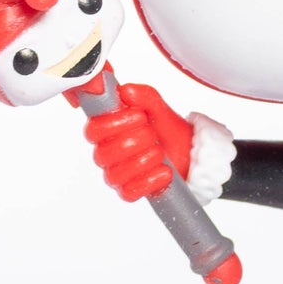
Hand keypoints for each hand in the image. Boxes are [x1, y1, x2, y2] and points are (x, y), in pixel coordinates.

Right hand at [84, 82, 191, 202]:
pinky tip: (164, 171)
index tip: (138, 116)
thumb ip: (143, 96)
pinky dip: (149, 181)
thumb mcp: (158, 108)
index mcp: (108, 130)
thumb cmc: (166, 129)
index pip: (93, 131)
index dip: (113, 124)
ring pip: (115, 175)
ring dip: (142, 161)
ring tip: (160, 153)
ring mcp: (117, 174)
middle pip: (103, 155)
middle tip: (151, 134)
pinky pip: (129, 192)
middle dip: (133, 142)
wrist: (189, 152)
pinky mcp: (130, 190)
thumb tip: (126, 91)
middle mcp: (108, 153)